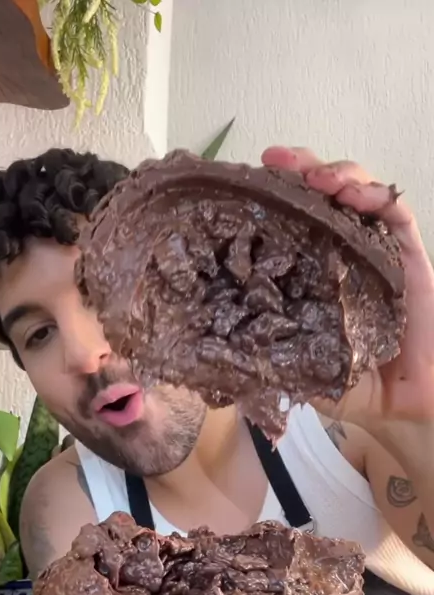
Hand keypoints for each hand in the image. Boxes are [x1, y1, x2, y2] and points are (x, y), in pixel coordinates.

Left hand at [261, 146, 433, 427]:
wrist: (401, 404)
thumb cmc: (349, 386)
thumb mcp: (294, 370)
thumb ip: (262, 358)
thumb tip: (216, 352)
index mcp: (310, 271)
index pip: (289, 219)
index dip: (269, 197)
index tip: (243, 182)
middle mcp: (341, 252)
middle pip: (321, 193)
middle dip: (298, 169)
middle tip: (273, 160)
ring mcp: (375, 249)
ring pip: (356, 192)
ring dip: (335, 174)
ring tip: (313, 176)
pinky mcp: (407, 254)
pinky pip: (395, 212)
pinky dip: (374, 195)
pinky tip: (352, 192)